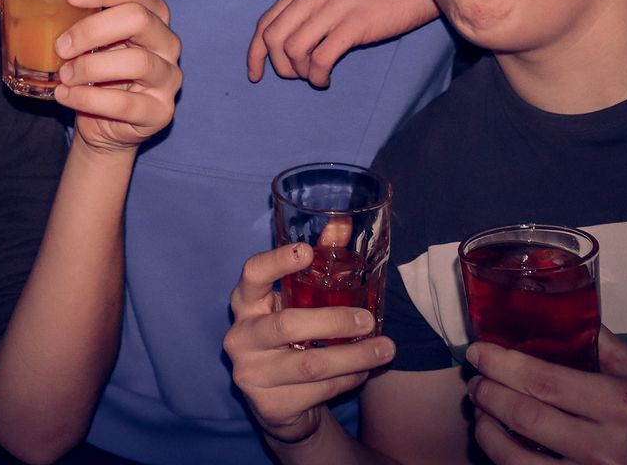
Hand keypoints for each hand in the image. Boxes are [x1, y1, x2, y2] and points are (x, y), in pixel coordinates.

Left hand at [37, 0, 181, 152]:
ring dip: (90, 67)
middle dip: (92, 29)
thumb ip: (42, 14)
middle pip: (138, 18)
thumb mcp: (71, 38)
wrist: (104, 124)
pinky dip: (90, 100)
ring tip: (63, 74)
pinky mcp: (161, 110)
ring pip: (137, 61)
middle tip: (60, 45)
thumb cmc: (90, 70)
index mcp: (148, 11)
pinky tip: (66, 96)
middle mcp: (165, 39)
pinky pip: (128, 103)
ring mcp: (168, 75)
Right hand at [225, 243, 394, 444]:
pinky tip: (363, 371)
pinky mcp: (269, 405)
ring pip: (310, 365)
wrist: (279, 404)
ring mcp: (251, 373)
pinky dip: (348, 380)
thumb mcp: (299, 301)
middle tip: (369, 320)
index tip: (306, 251)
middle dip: (335, 321)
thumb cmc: (291, 338)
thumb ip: (318, 262)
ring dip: (354, 356)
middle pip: (288, 325)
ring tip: (386, 349)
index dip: (276, 262)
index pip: (252, 275)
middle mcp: (240, 336)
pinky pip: (318, 391)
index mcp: (245, 302)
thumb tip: (342, 221)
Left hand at [248, 0, 438, 87]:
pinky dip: (317, 76)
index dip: (255, 52)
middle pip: (273, 38)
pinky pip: (319, 59)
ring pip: (292, 50)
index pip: (265, 21)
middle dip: (277, 66)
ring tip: (316, 76)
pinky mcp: (353, 25)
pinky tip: (326, 79)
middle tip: (295, 76)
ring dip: (299, 72)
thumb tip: (295, 40)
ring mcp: (333, 8)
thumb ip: (314, 5)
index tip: (256, 73)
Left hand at [467, 330, 626, 463]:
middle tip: (474, 382)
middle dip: (487, 395)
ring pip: (516, 458)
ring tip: (480, 412)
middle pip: (524, 417)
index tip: (477, 353)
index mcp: (620, 403)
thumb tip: (550, 305)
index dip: (500, 365)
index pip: (542, 381)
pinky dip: (506, 460)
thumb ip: (595, 339)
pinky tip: (501, 443)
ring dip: (487, 432)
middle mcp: (607, 445)